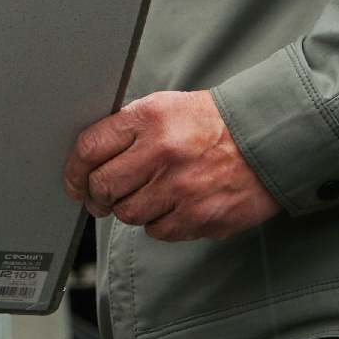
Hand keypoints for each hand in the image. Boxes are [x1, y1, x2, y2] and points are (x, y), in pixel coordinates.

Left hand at [64, 89, 280, 241]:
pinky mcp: (200, 217)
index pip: (90, 147)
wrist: (266, 140)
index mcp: (149, 119)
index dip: (73, 169)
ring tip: (145, 195)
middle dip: (95, 195)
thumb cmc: (211, 123)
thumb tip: (90, 153)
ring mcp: (182, 188)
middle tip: (99, 196)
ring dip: (128, 209)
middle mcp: (163, 152)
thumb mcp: (166, 106)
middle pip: (103, 186)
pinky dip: (158, 223)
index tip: (72, 180)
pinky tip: (171, 205)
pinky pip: (158, 231)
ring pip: (128, 214)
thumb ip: (129, 127)